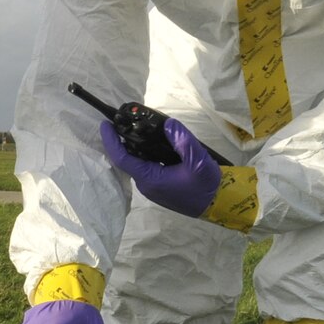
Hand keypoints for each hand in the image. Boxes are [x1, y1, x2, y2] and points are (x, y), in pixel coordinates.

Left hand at [100, 117, 220, 217]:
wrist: (218, 203)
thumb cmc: (206, 185)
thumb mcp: (197, 160)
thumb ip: (182, 140)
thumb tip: (168, 124)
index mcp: (150, 179)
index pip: (122, 158)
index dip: (111, 141)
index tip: (105, 124)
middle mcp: (146, 184)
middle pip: (128, 158)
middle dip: (123, 139)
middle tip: (123, 119)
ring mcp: (152, 186)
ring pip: (138, 161)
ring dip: (135, 145)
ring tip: (137, 125)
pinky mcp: (159, 185)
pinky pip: (147, 165)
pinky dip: (146, 152)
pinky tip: (152, 140)